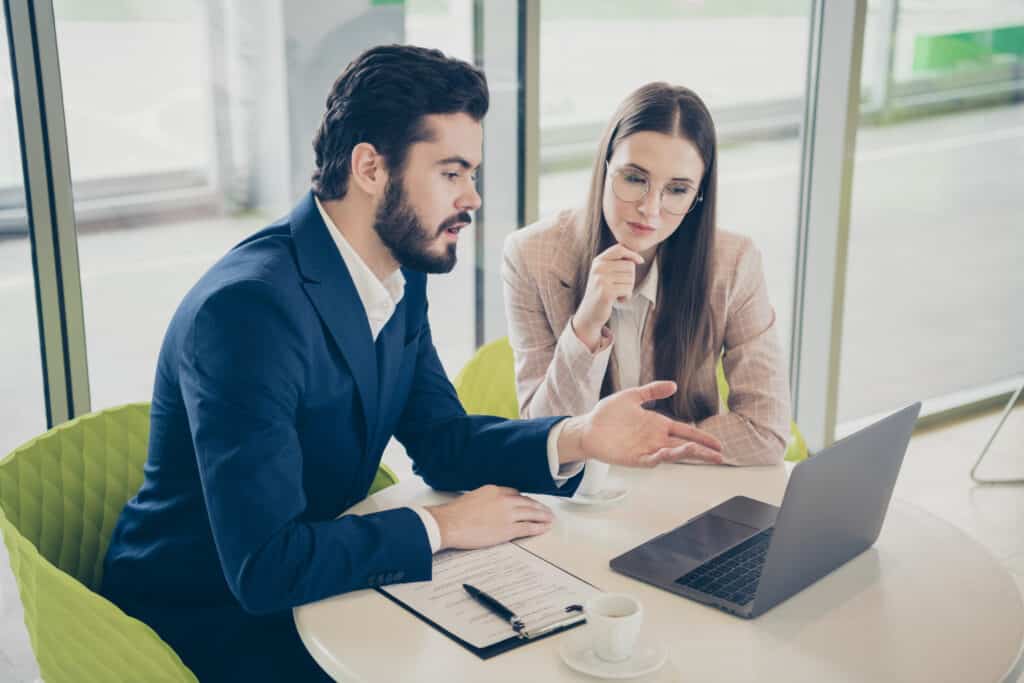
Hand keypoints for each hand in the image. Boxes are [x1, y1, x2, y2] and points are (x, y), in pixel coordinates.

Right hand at [426, 485, 553, 550]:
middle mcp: (504, 500)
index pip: (515, 493)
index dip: (524, 500)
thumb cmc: (455, 513)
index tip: (528, 503)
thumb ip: (485, 499)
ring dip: (543, 516)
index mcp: (494, 490)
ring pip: (531, 513)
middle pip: (527, 502)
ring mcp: (507, 514)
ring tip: (549, 519)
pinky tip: (543, 528)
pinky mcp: (508, 529)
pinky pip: (528, 527)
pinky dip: (538, 527)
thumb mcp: (473, 497)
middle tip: (545, 510)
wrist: (449, 523)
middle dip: (538, 506)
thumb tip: (488, 505)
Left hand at [558, 381, 723, 466]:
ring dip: (685, 453)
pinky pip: (651, 459)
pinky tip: (668, 453)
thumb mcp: (633, 396)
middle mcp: (656, 438)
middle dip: (702, 451)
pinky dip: (660, 458)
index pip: (686, 431)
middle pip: (684, 446)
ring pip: (671, 453)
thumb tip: (673, 385)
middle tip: (720, 455)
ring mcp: (646, 449)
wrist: (587, 426)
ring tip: (698, 451)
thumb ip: (652, 391)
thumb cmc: (608, 413)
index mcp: (658, 424)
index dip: (702, 437)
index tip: (718, 443)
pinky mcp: (634, 458)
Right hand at [572, 244, 643, 349]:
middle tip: (620, 286)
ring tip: (617, 294)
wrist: (589, 313)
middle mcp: (598, 268)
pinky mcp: (606, 292)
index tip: (640, 261)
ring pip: (630, 279)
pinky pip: (628, 290)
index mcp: (598, 261)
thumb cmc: (602, 292)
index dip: (632, 254)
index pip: (619, 249)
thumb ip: (616, 263)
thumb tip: (638, 258)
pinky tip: (618, 300)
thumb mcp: (605, 274)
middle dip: (630, 277)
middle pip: (629, 265)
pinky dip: (626, 297)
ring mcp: (601, 279)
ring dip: (628, 289)